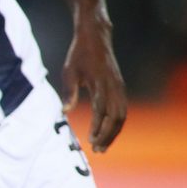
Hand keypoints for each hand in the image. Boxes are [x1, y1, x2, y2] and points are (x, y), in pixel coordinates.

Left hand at [62, 24, 126, 151]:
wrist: (96, 38)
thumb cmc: (79, 55)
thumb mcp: (69, 71)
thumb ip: (69, 92)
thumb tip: (64, 111)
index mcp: (101, 82)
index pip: (102, 110)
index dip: (97, 127)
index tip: (90, 140)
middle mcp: (114, 86)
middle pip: (116, 116)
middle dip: (108, 134)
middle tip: (97, 149)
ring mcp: (119, 86)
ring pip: (122, 114)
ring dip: (114, 132)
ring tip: (102, 147)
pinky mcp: (120, 87)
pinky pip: (122, 109)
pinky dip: (116, 124)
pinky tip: (107, 134)